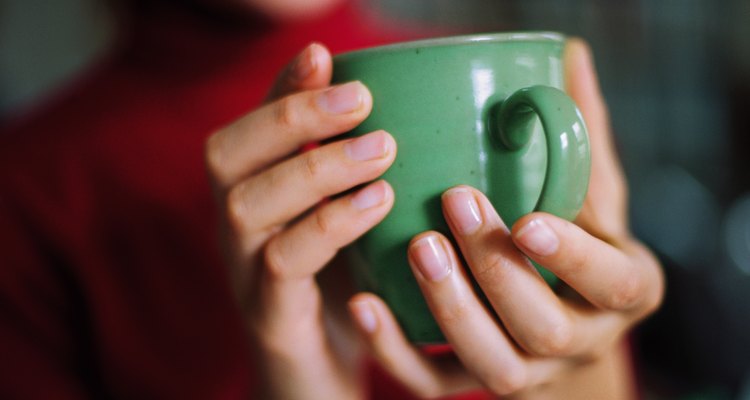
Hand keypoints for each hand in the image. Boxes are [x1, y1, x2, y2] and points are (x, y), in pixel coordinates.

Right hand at [205, 43, 396, 398]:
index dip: (279, 87)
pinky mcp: (271, 319)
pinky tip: (378, 203)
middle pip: (226, 156)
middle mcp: (237, 231)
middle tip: (362, 100)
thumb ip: (362, 176)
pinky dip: (330, 225)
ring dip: (315, 167)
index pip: (248, 128)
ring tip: (383, 149)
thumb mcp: (352, 228)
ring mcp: (246, 276)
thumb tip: (412, 118)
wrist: (321, 385)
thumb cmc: (345, 295)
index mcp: (254, 201)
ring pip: (248, 205)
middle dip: (292, 116)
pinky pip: (284, 266)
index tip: (324, 55)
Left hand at [347, 39, 663, 398]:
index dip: (574, 257)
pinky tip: (365, 305)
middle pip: (544, 328)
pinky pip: (437, 386)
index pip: (612, 283)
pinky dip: (397, 353)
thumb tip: (568, 57)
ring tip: (416, 247)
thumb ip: (580, 135)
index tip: (527, 219)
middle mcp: (580, 340)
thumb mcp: (591, 191)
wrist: (562, 311)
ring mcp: (529, 371)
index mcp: (622, 290)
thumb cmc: (576, 238)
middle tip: (454, 205)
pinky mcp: (477, 383)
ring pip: (494, 366)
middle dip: (498, 272)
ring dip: (451, 310)